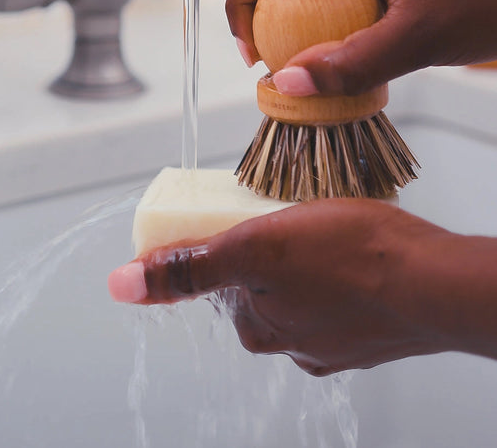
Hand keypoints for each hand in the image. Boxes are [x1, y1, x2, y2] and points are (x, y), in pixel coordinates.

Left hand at [108, 200, 496, 375]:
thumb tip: (123, 284)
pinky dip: (337, 272)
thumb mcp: (255, 247)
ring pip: (300, 289)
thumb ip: (188, 268)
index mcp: (259, 326)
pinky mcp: (369, 330)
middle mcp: (293, 343)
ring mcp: (335, 340)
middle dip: (266, 251)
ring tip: (325, 229)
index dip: (226, 243)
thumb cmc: (352, 257)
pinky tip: (353, 252)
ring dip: (303, 261)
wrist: (435, 280)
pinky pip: (337, 294)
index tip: (245, 218)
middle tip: (287, 217)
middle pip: (259, 286)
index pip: (218, 282)